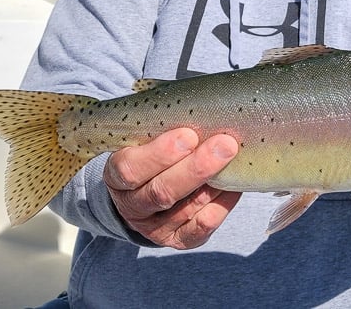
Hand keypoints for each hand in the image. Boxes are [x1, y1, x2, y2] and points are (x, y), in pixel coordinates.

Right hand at [104, 127, 241, 248]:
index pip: (129, 168)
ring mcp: (154, 227)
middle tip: (225, 145)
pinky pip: (199, 228)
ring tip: (234, 160)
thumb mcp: (146, 140)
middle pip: (161, 191)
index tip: (188, 135)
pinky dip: (220, 207)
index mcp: (117, 176)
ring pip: (183, 210)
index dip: (159, 154)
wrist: (149, 192)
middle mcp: (132, 205)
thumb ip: (165, 129)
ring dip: (212, 185)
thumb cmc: (154, 155)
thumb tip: (204, 110)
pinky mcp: (177, 240)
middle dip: (196, 168)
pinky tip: (233, 187)